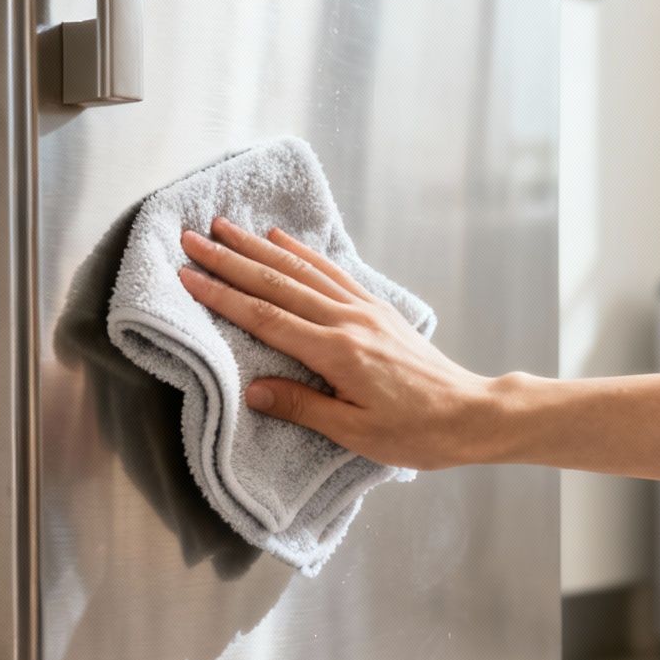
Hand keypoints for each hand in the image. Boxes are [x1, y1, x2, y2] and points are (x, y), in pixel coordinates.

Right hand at [175, 218, 500, 469]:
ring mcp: (365, 308)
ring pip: (302, 269)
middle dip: (230, 259)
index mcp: (338, 352)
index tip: (189, 275)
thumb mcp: (355, 432)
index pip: (266, 318)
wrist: (470, 414)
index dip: (223, 296)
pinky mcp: (377, 308)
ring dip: (258, 247)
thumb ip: (302, 407)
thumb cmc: (416, 432)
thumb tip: (253, 390)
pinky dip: (301, 252)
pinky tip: (280, 239)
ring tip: (224, 227)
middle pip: (277, 283)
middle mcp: (349, 320)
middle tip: (192, 238)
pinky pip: (331, 271)